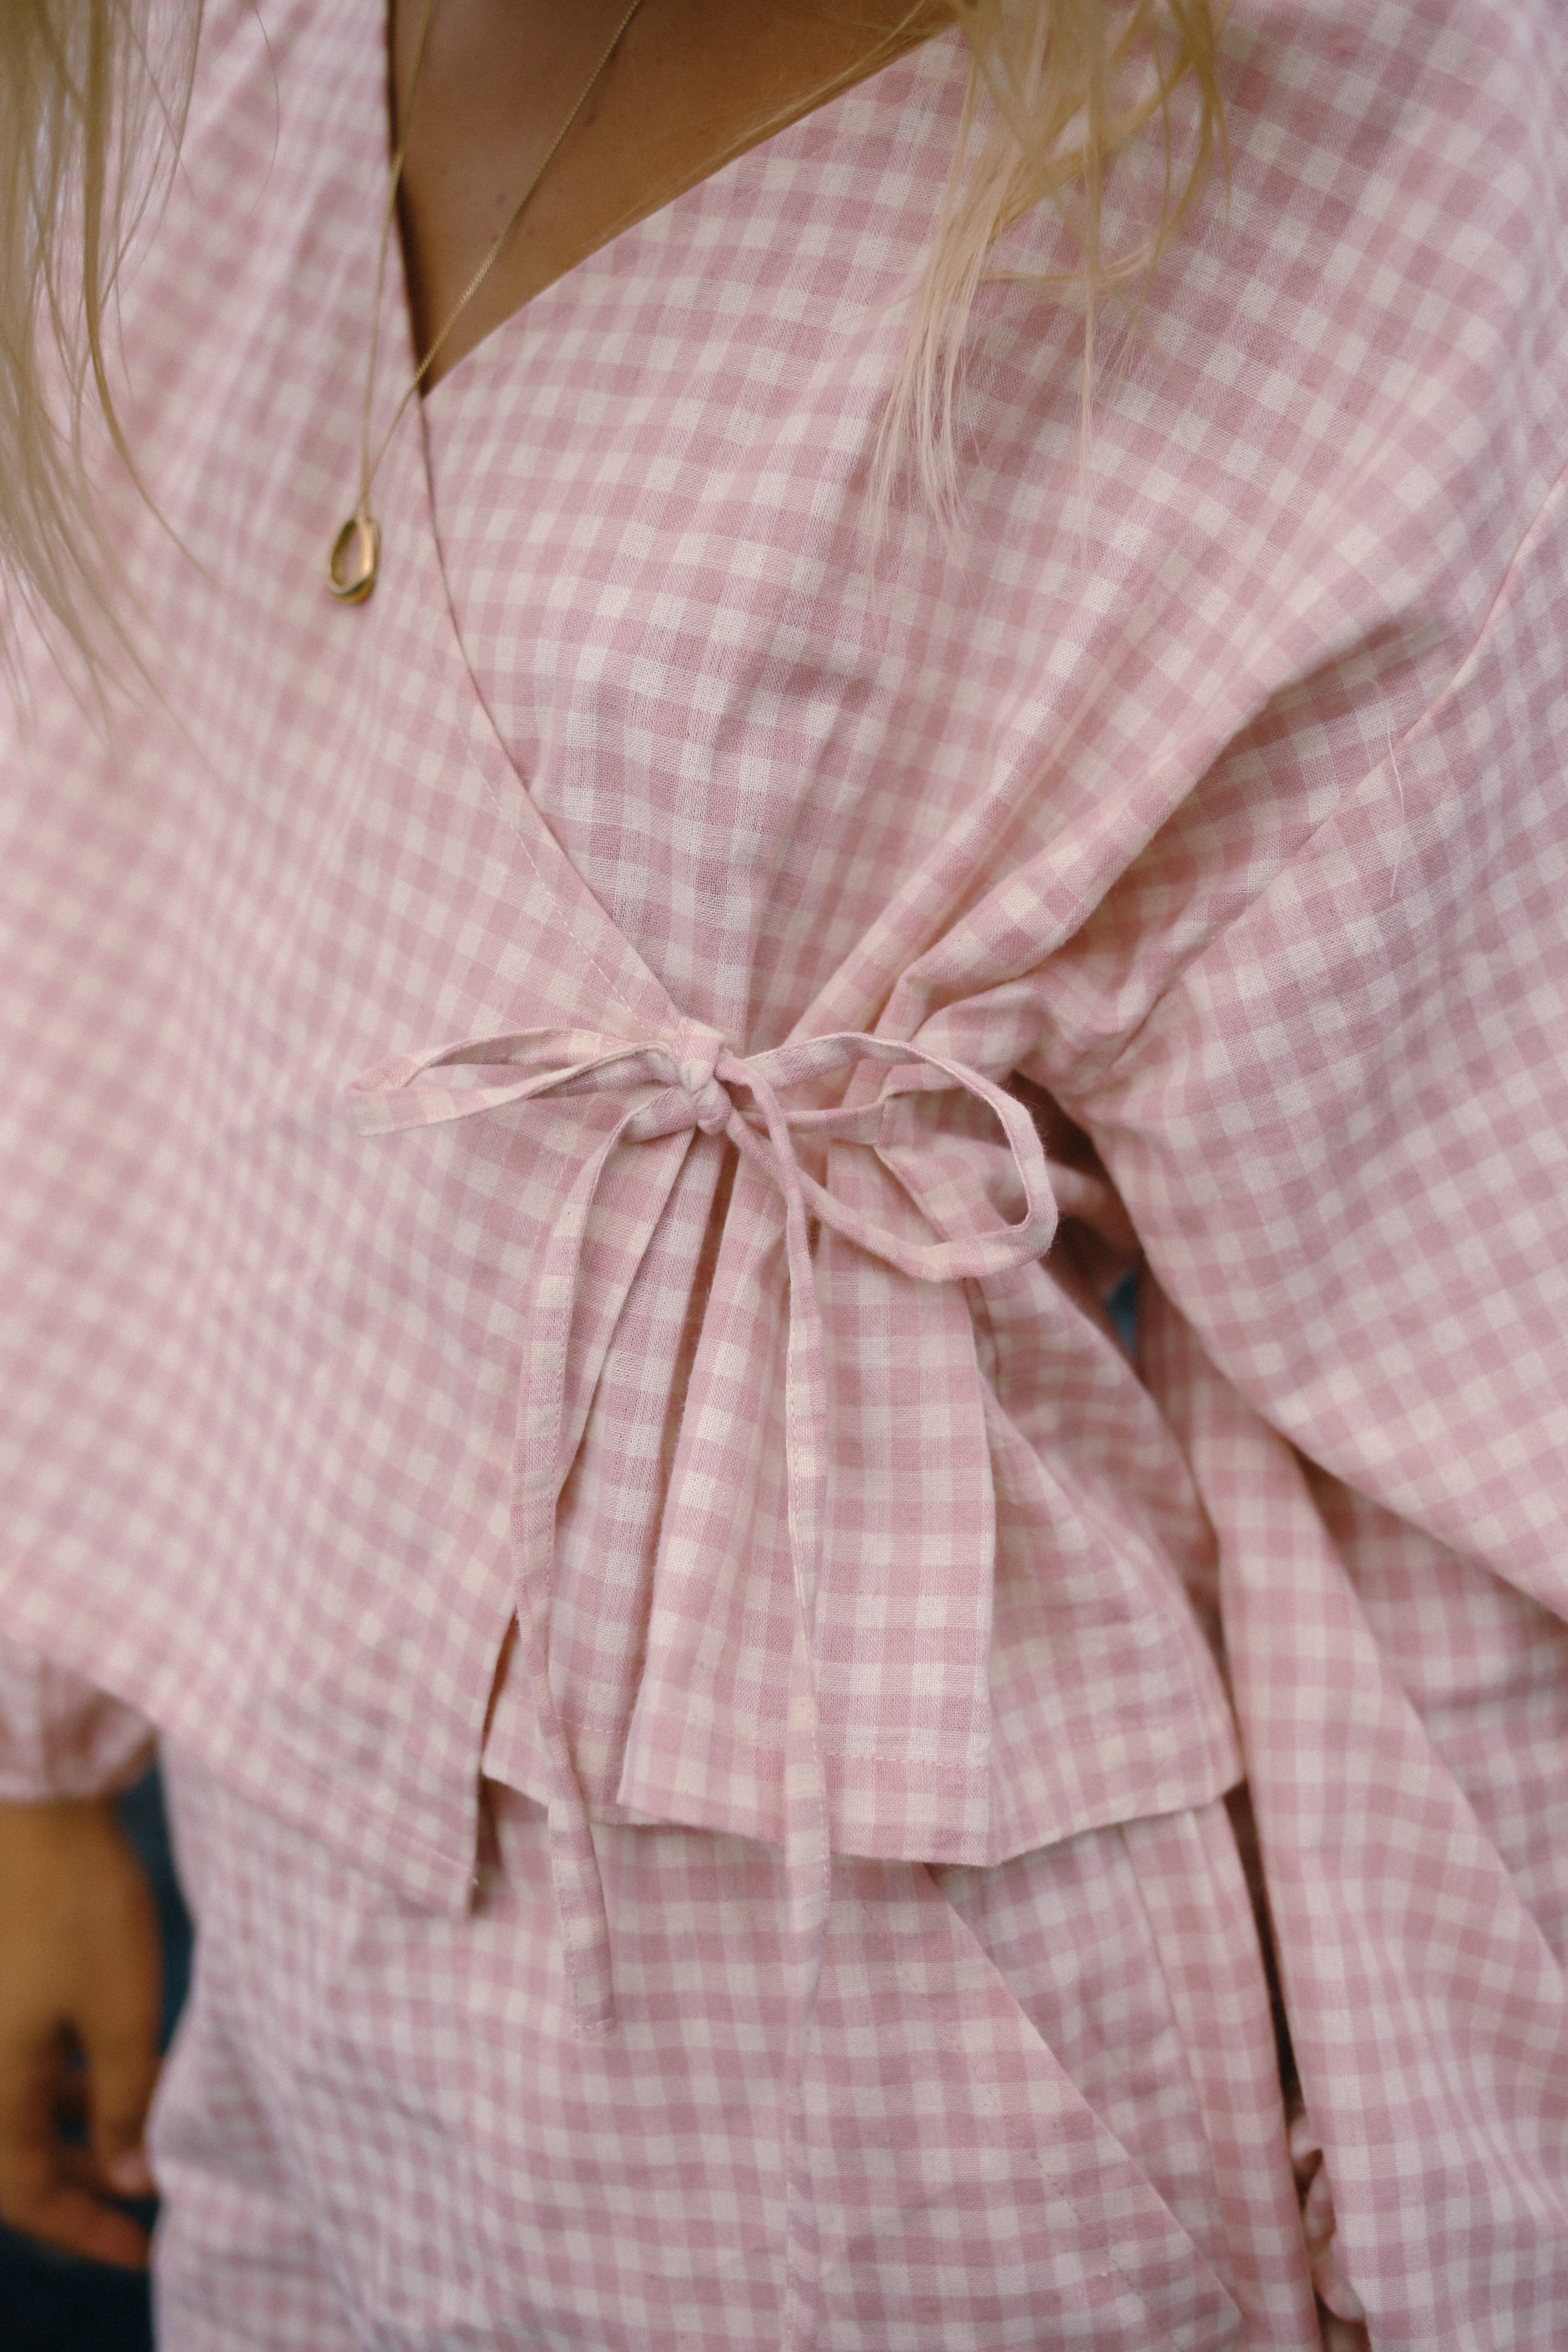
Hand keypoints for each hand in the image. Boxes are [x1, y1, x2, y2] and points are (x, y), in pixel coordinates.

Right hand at [0, 1795, 161, 2266]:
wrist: (40, 1807)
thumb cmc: (81, 1906)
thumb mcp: (121, 2014)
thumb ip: (126, 2103)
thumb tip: (132, 2177)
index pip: (26, 2195)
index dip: (87, 2227)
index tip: (145, 2249)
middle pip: (22, 2156)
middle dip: (89, 2182)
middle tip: (151, 2201)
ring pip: (28, 2105)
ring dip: (85, 2129)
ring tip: (148, 2137)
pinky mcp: (4, 1986)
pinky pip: (27, 2060)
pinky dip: (70, 2078)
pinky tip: (118, 2072)